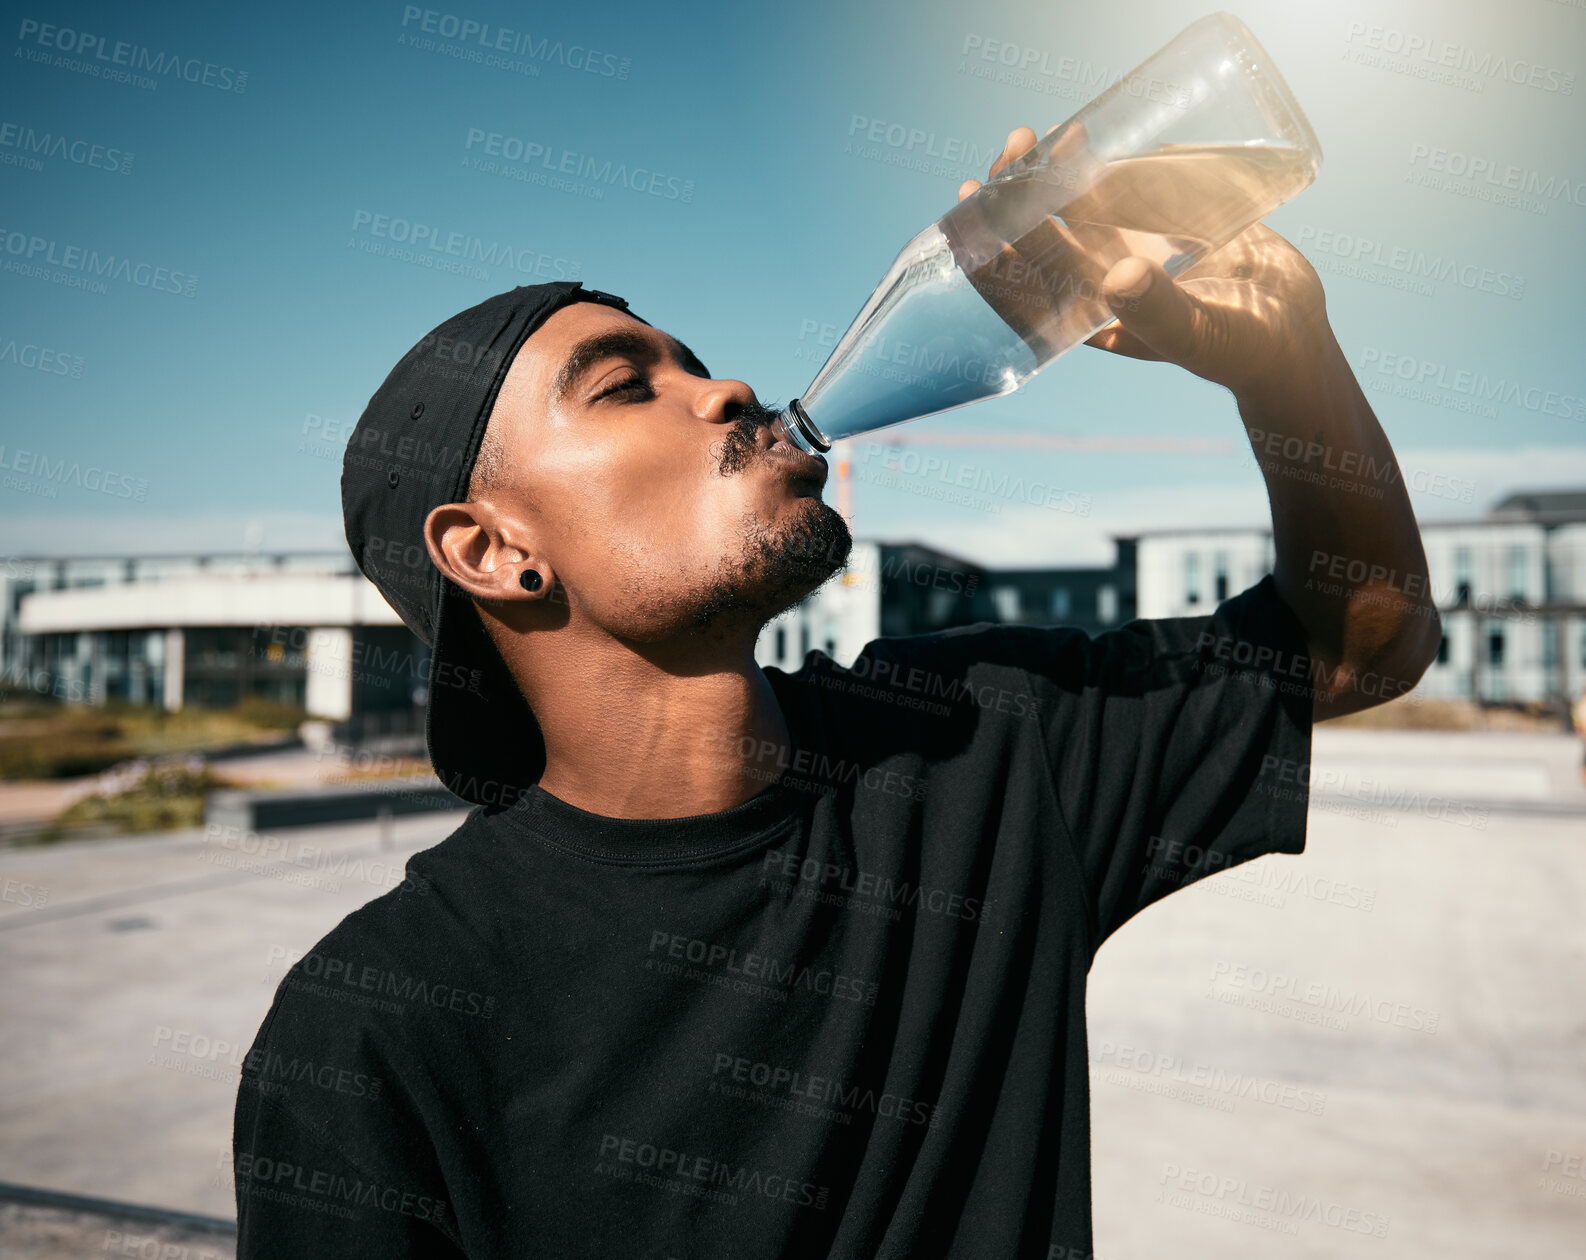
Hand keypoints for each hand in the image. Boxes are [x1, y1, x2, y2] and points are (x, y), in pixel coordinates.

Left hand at [958, 125, 1337, 403]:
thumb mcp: (1202, 333)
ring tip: (1039, 135)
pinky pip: (1118, 194)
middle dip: (1017, 195)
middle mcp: (1100, 286)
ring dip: (1051, 175)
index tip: (976, 202)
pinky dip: (1098, 167)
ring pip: (1073, 211)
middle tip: (1013, 148)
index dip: (992, 246)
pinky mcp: (1159, 229)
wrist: (1294, 333)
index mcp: (1092, 320)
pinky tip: (1085, 138)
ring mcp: (1128, 255)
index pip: (1024, 284)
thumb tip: (1117, 277)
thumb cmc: (1244, 349)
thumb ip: (1160, 310)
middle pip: (1040, 238)